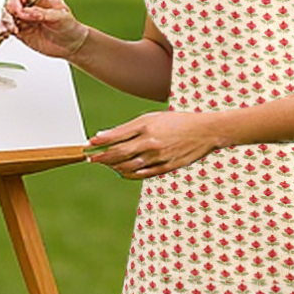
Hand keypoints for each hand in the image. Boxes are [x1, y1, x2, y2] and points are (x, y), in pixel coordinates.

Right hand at [3, 0, 90, 61]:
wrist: (72, 45)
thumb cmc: (70, 27)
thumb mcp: (61, 17)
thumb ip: (43, 13)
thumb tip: (26, 12)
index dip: (15, 1)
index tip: (18, 12)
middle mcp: (28, 4)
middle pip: (9, 4)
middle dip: (8, 14)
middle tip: (13, 24)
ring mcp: (23, 17)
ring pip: (6, 16)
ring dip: (4, 23)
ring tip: (9, 31)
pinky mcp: (20, 30)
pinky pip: (7, 28)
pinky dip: (3, 31)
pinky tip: (5, 34)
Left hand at [87, 111, 221, 177]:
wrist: (205, 131)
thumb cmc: (177, 122)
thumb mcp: (152, 118)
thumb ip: (127, 128)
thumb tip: (103, 136)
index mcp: (146, 127)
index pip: (115, 137)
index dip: (99, 143)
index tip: (88, 145)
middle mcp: (150, 143)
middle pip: (118, 154)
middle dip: (102, 157)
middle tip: (91, 158)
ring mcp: (158, 157)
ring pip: (127, 166)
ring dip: (113, 166)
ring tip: (106, 164)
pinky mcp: (166, 167)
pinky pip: (141, 174)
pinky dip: (128, 174)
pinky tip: (122, 171)